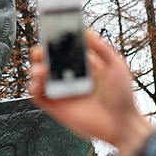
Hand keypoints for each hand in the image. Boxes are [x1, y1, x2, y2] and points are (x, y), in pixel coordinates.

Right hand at [28, 31, 154, 155]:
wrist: (122, 123)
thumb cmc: (122, 96)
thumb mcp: (115, 66)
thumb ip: (101, 48)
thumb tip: (86, 31)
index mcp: (83, 66)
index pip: (64, 50)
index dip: (54, 43)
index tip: (49, 34)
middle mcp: (70, 78)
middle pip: (48, 62)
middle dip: (40, 54)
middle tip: (39, 52)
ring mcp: (62, 92)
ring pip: (40, 78)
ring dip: (35, 71)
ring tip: (41, 70)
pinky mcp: (57, 108)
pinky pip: (39, 97)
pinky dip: (33, 89)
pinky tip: (37, 84)